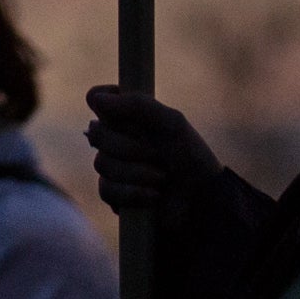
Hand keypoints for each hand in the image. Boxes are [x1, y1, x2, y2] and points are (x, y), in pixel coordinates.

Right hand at [82, 85, 220, 218]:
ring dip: (136, 173)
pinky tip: (154, 196)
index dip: (102, 103)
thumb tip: (97, 101)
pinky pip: (106, 190)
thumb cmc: (191, 156)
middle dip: (128, 147)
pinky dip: (133, 193)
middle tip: (156, 154)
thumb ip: (138, 105)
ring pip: (101, 164)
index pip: (97, 99)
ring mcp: (113, 166)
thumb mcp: (172, 123)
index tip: (121, 113)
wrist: (203, 199)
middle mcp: (117, 138)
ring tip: (162, 178)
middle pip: (96, 133)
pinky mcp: (114, 194)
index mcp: (129, 115)